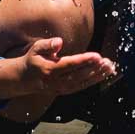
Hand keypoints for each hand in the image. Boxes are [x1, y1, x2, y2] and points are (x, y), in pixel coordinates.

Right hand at [0, 37, 117, 98]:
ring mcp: (61, 88)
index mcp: (49, 70)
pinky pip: (81, 86)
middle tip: (108, 62)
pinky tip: (103, 74)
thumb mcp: (35, 48)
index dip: (84, 60)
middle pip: (79, 75)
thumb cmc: (33, 59)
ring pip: (82, 83)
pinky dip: (93, 81)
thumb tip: (59, 42)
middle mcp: (56, 81)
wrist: (24, 79)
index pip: (70, 65)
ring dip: (97, 76)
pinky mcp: (65, 91)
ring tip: (110, 68)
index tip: (97, 55)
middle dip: (95, 69)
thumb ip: (47, 45)